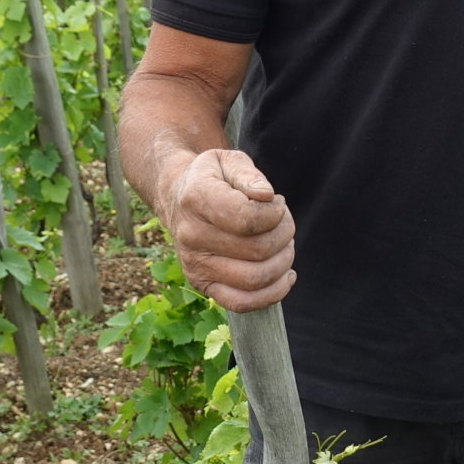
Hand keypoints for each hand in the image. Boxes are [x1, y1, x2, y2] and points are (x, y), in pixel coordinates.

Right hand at [159, 148, 295, 310]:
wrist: (179, 198)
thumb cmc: (213, 179)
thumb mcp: (228, 161)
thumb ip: (249, 174)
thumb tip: (266, 196)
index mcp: (196, 199)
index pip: (247, 219)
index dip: (275, 213)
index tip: (277, 203)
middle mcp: (191, 235)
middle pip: (257, 250)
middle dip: (284, 234)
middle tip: (284, 222)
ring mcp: (194, 264)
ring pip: (255, 278)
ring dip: (283, 262)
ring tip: (284, 244)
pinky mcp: (202, 284)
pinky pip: (241, 302)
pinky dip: (271, 294)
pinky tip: (285, 276)